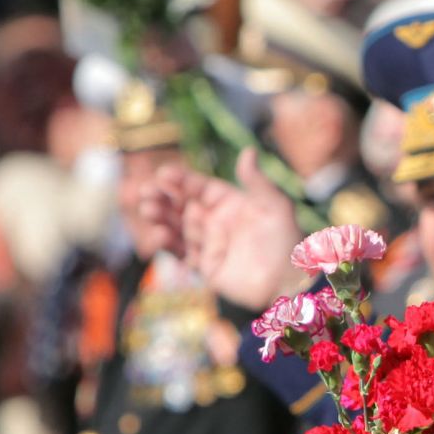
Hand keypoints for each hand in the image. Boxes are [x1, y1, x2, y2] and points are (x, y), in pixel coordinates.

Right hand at [141, 148, 306, 307]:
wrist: (287, 283)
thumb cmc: (286, 242)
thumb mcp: (275, 207)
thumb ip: (257, 181)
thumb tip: (249, 151)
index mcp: (231, 204)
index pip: (200, 187)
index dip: (182, 180)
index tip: (164, 174)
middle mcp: (217, 221)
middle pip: (182, 205)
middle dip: (163, 197)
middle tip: (146, 191)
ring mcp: (210, 244)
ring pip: (177, 227)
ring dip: (160, 217)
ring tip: (148, 209)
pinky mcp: (206, 266)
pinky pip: (182, 253)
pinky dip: (168, 244)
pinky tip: (160, 233)